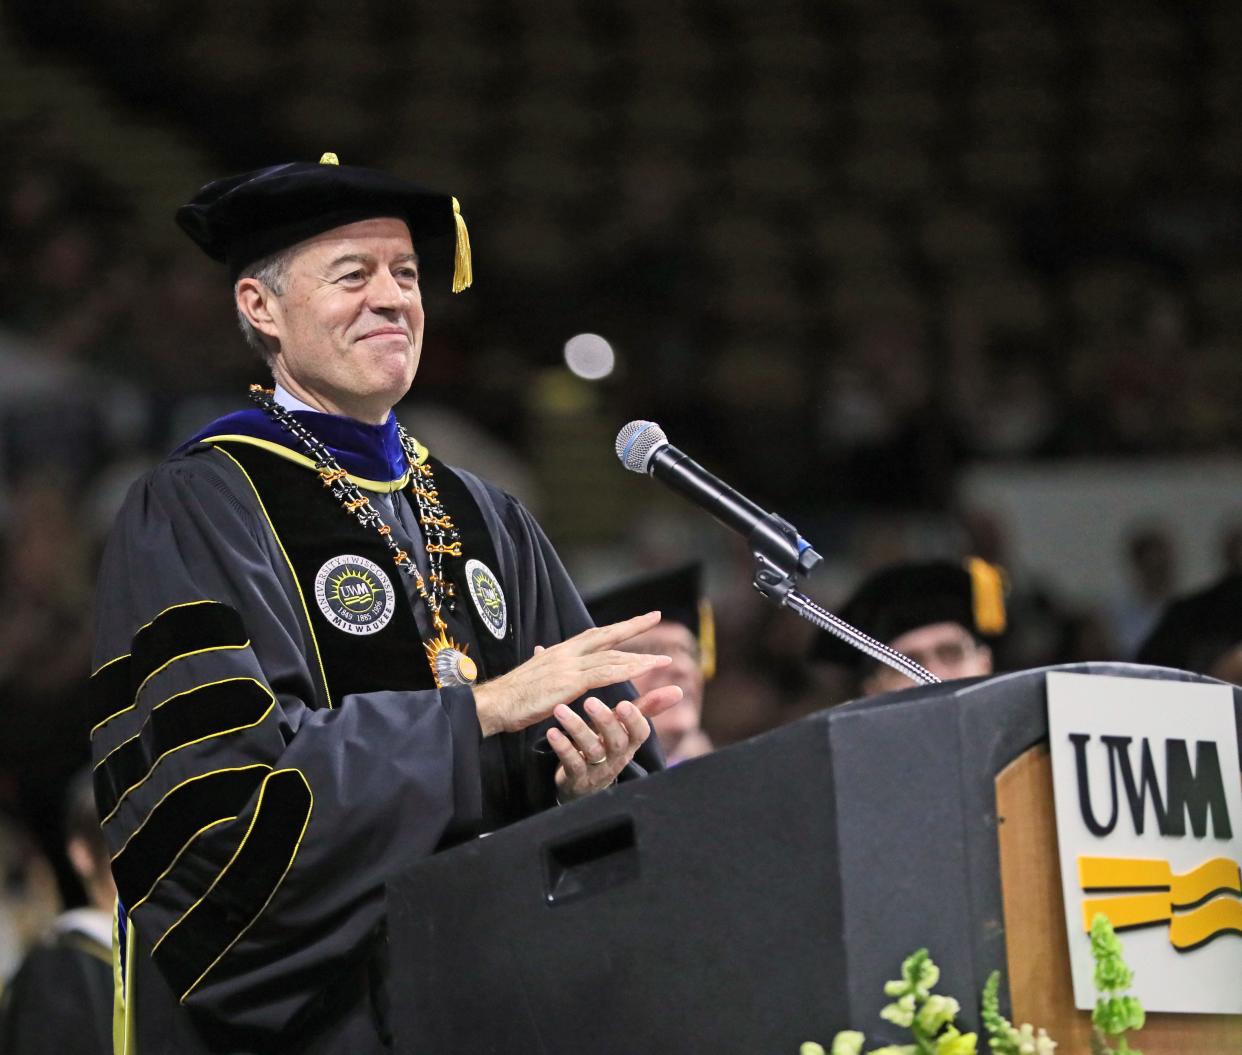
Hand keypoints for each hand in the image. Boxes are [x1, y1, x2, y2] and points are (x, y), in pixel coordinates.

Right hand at [472, 612, 673, 736]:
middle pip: (607, 636)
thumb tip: (542, 650)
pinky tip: (641, 671)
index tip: (635, 621)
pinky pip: (604, 674)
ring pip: (611, 657)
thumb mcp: (533, 674)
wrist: (494, 704)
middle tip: (655, 616)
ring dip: (639, 658)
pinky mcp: (569, 682)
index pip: (594, 634)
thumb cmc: (511, 695)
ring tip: (662, 660)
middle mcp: (566, 653)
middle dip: (633, 627)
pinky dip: (625, 671)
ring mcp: (568, 666)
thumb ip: (544, 662)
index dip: (615, 627)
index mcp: (559, 651)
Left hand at [547, 689, 679, 801]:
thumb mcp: (625, 728)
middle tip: (590, 701)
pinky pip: (571, 763)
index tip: (624, 703)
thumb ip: (646, 708)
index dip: (634, 720)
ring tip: (560, 710)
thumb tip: (679, 691)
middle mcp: (617, 757)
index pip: (640, 733)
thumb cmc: (606, 746)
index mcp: (629, 742)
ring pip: (591, 751)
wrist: (582, 786)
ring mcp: (597, 769)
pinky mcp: (577, 779)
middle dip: (605, 721)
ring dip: (576, 728)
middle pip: (616, 741)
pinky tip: (551, 732)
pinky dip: (562, 747)